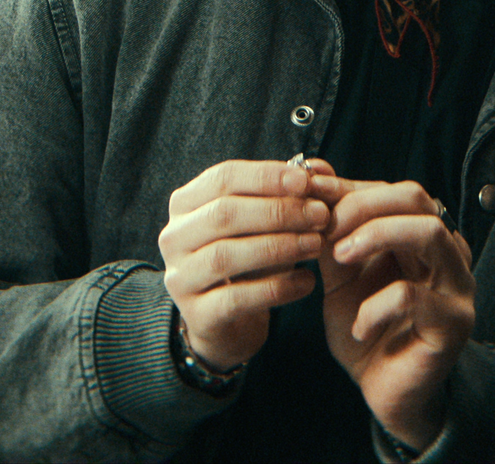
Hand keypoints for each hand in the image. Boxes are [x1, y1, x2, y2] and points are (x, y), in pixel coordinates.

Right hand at [157, 159, 330, 372]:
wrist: (230, 322)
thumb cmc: (249, 260)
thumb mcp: (262, 224)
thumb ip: (284, 197)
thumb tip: (317, 171)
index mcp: (186, 204)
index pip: (223, 178)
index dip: (266, 177)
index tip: (306, 182)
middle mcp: (174, 238)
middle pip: (224, 214)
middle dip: (278, 211)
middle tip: (321, 215)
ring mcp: (180, 278)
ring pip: (226, 255)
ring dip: (279, 246)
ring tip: (317, 245)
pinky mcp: (196, 315)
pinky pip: (237, 298)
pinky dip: (277, 288)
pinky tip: (307, 282)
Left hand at [309, 162, 475, 451]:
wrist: (387, 393)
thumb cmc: (366, 328)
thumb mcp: (341, 276)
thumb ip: (333, 233)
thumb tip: (314, 180)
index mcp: (423, 236)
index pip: (394, 191)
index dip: (351, 187)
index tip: (310, 193)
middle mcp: (448, 254)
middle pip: (417, 199)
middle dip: (364, 204)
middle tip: (327, 228)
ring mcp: (457, 287)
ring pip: (429, 233)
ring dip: (376, 235)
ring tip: (339, 257)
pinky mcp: (453, 324)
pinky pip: (413, 297)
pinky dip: (375, 306)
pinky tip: (358, 326)